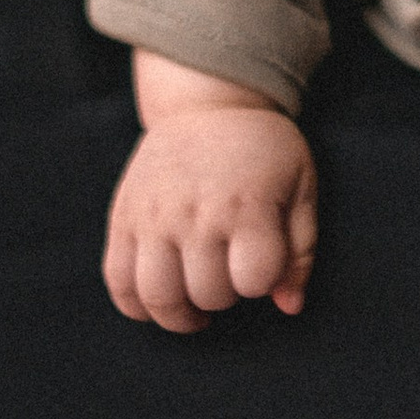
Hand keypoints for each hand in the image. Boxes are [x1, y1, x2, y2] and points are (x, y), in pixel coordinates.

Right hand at [103, 93, 317, 332]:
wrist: (208, 103)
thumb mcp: (302, 188)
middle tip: (228, 276)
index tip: (261, 264)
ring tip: (194, 307)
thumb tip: (289, 306)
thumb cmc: (263, 152)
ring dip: (180, 314)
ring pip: (158, 296)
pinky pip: (117, 280)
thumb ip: (301, 251)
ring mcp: (154, 215)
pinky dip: (134, 305)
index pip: (255, 280)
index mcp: (247, 205)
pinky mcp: (124, 216)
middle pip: (208, 294)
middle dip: (225, 296)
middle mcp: (197, 212)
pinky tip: (157, 301)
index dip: (263, 282)